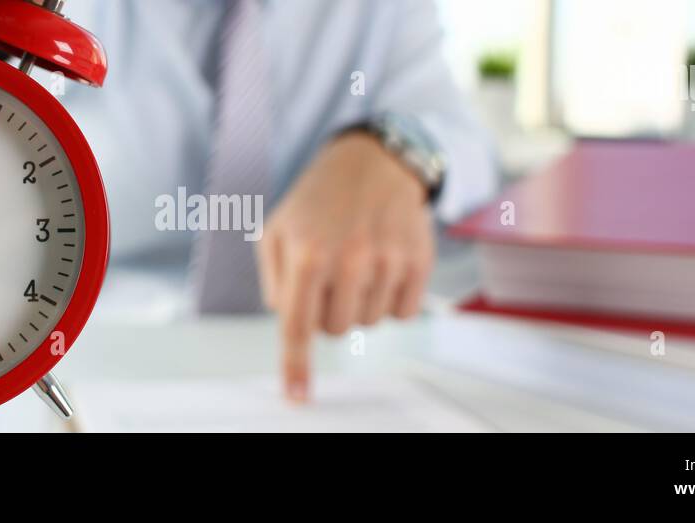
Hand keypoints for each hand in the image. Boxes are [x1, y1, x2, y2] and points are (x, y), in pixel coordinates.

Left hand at [258, 132, 434, 402]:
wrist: (373, 164)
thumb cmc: (319, 202)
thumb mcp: (277, 231)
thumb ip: (274, 282)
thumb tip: (289, 323)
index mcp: (306, 252)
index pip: (298, 325)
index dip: (296, 365)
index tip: (297, 396)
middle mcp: (349, 259)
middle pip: (335, 330)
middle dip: (329, 310)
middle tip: (330, 273)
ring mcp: (388, 261)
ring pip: (369, 324)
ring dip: (360, 302)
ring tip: (357, 261)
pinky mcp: (420, 262)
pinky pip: (402, 313)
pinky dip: (391, 298)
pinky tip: (383, 265)